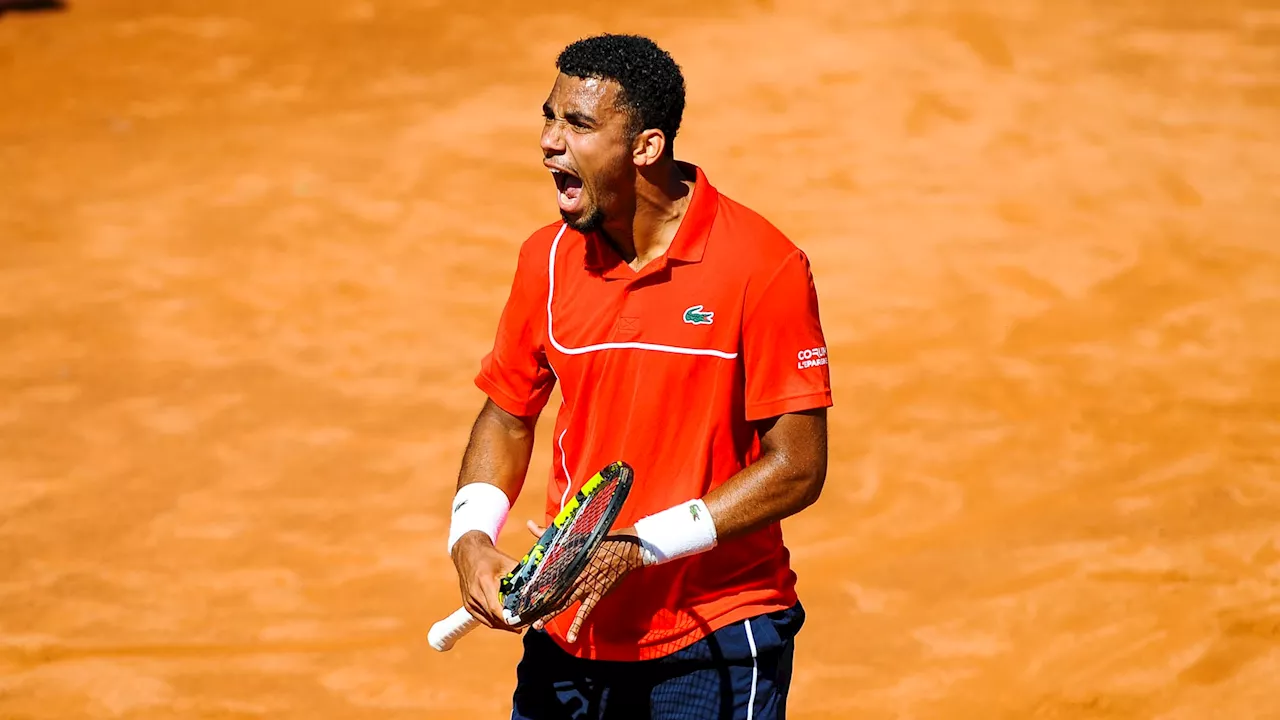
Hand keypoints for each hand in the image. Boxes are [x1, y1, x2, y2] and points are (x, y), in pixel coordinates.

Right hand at [450, 531, 519, 632]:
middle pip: (493, 618)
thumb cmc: (488, 557)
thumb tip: (534, 588)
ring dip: (502, 625)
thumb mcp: (506, 562)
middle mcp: (475, 594)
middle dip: (509, 624)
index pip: (496, 609)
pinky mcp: (468, 605)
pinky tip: (505, 621)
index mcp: (485, 582)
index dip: (509, 620)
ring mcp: (470, 601)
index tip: (522, 623)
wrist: (468, 553)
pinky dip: (494, 622)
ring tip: (517, 625)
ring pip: (488, 621)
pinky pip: (483, 618)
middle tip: (524, 624)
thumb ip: (520, 576)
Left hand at [523, 520, 646, 643]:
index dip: (530, 585)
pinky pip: (585, 612)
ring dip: (550, 615)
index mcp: (565, 561)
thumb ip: (547, 534)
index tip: (518, 593)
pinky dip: (577, 625)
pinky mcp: (596, 593)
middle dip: (536, 603)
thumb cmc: (598, 541)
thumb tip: (529, 524)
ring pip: (563, 603)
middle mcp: (572, 575)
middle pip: (550, 591)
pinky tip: (571, 638)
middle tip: (523, 615)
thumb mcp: (572, 536)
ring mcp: (584, 586)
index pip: (543, 575)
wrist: (624, 549)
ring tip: (537, 626)